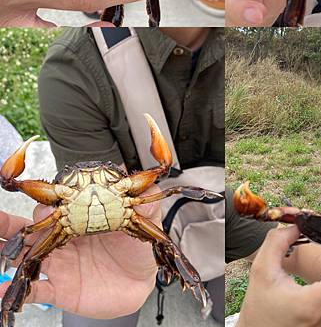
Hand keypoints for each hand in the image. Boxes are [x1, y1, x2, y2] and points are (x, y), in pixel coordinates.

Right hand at [0, 188, 159, 317]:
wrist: (139, 284)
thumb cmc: (135, 249)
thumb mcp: (143, 224)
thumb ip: (146, 205)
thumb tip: (149, 187)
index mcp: (79, 219)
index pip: (55, 206)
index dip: (47, 203)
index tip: (47, 204)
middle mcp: (64, 239)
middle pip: (29, 228)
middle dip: (7, 222)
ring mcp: (60, 264)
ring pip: (26, 256)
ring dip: (6, 251)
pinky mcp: (61, 289)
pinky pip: (36, 290)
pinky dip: (21, 290)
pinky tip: (6, 288)